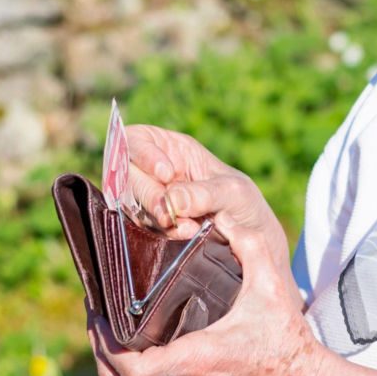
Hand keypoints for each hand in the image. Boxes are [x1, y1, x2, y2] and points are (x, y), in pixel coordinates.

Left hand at [87, 222, 321, 375]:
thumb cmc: (285, 338)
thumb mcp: (271, 287)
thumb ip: (250, 247)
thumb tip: (225, 216)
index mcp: (195, 357)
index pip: (133, 370)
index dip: (107, 347)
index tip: (101, 316)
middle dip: (99, 345)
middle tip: (97, 309)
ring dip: (113, 353)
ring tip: (111, 317)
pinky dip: (133, 358)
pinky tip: (140, 329)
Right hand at [125, 125, 291, 275]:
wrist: (249, 236)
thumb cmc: (242, 201)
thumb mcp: (231, 191)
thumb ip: (204, 193)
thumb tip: (173, 200)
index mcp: (172, 148)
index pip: (137, 140)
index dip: (143, 154)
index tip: (166, 174)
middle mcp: (154, 170)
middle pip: (127, 174)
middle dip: (148, 194)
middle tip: (170, 213)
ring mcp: (150, 197)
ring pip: (130, 202)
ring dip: (155, 217)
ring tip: (188, 227)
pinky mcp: (151, 222)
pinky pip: (141, 225)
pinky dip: (161, 232)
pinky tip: (185, 233)